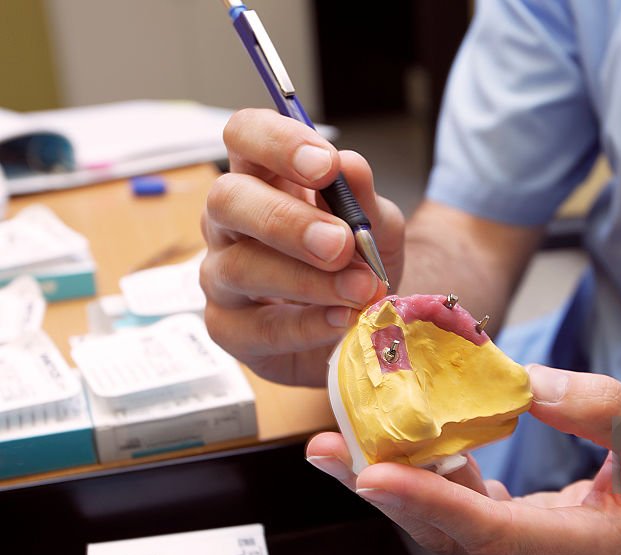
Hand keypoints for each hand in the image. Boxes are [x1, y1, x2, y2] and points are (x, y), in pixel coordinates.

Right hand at [201, 109, 404, 385]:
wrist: (357, 328)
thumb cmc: (353, 264)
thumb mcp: (376, 227)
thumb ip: (364, 200)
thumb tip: (351, 165)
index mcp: (262, 177)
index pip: (244, 135)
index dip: (277, 143)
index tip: (325, 166)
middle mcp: (230, 222)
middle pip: (227, 199)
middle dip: (287, 220)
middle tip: (340, 243)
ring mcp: (221, 275)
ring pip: (240, 268)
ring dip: (307, 280)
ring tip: (360, 289)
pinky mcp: (229, 328)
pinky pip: (258, 327)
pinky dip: (307, 325)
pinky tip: (342, 319)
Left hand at [306, 365, 620, 554]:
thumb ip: (594, 404)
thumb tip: (525, 383)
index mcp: (578, 546)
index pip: (489, 530)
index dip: (429, 502)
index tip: (374, 475)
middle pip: (445, 532)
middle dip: (381, 490)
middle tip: (326, 451)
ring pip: (441, 526)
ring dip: (389, 484)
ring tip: (338, 446)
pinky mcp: (507, 542)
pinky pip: (454, 514)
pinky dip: (422, 479)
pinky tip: (395, 448)